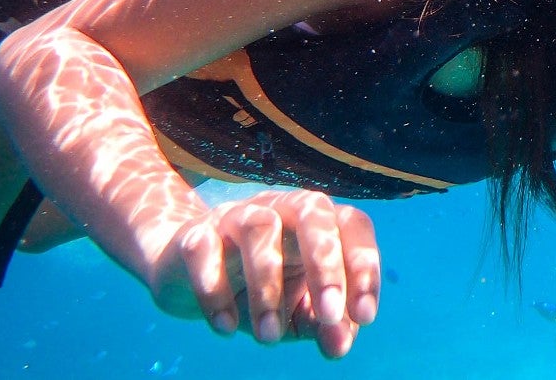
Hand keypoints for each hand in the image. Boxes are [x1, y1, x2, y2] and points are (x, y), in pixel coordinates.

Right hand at [147, 189, 380, 357]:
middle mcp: (282, 208)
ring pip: (259, 228)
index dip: (364, 266)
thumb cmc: (265, 290)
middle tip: (330, 315)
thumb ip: (325, 325)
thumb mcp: (300, 311)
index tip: (364, 317)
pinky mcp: (195, 235)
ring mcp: (237, 216)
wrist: (191, 277)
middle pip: (313, 212)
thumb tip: (338, 346)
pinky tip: (226, 327)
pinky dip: (214, 290)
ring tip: (269, 337)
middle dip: (326, 264)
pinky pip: (203, 249)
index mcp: (318, 222)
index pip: (353, 225)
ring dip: (268, 286)